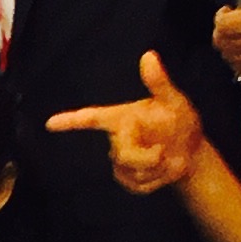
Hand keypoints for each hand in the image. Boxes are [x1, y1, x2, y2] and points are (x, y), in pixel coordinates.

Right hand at [46, 51, 206, 194]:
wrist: (191, 151)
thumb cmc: (180, 120)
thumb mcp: (174, 101)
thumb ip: (159, 82)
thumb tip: (149, 55)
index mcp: (123, 117)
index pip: (92, 117)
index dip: (70, 120)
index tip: (50, 123)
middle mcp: (117, 137)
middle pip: (122, 154)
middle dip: (147, 158)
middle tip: (165, 153)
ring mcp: (120, 159)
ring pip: (130, 172)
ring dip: (155, 171)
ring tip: (169, 160)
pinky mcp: (127, 178)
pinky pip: (136, 186)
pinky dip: (155, 183)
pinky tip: (164, 172)